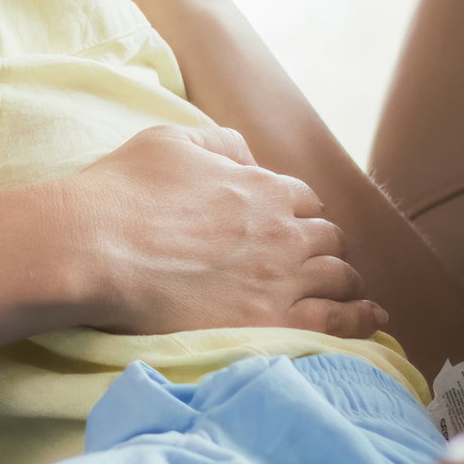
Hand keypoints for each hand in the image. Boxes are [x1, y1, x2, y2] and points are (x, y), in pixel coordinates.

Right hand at [58, 125, 385, 339]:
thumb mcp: (170, 140)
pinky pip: (337, 322)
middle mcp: (282, 231)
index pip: (303, 199)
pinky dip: (360, 319)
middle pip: (328, 239)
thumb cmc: (122, 192)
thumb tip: (248, 156)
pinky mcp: (269, 323)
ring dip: (344, 282)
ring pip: (338, 279)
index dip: (297, 213)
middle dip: (324, 247)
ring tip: (345, 294)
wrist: (93, 247)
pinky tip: (370, 318)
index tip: (289, 227)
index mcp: (262, 187)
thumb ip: (219, 142)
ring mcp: (280, 279)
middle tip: (314, 262)